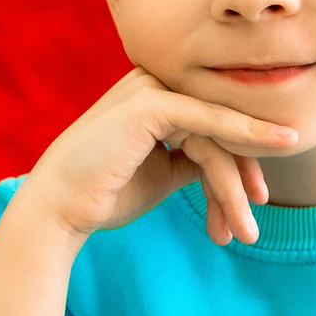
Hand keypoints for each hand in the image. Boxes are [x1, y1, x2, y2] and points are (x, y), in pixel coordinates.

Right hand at [22, 69, 299, 248]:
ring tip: (245, 233)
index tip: (253, 205)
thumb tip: (237, 162)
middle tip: (251, 228)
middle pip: (220, 124)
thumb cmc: (104, 192)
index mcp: (153, 93)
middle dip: (242, 176)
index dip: (239, 162)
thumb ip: (196, 157)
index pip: (211, 121)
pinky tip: (255, 191)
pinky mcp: (151, 102)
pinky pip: (208, 124)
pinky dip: (238, 154)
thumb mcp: (162, 172)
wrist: (59, 208)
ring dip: (235, 188)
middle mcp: (153, 81)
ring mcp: (151, 87)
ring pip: (218, 133)